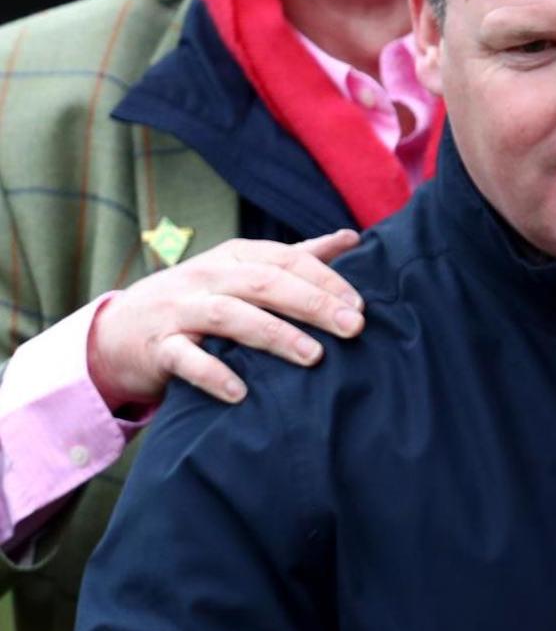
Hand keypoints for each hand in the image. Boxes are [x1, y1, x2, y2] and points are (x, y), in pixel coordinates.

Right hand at [87, 231, 364, 411]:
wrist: (119, 329)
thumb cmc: (200, 298)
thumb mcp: (243, 271)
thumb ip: (298, 256)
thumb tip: (352, 238)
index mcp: (234, 257)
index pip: (286, 259)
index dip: (325, 280)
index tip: (361, 305)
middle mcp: (208, 277)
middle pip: (264, 283)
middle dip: (313, 304)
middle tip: (354, 328)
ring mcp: (180, 310)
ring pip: (229, 315)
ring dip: (274, 334)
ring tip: (313, 356)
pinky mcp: (158, 347)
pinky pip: (185, 358)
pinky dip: (213, 373)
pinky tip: (242, 392)